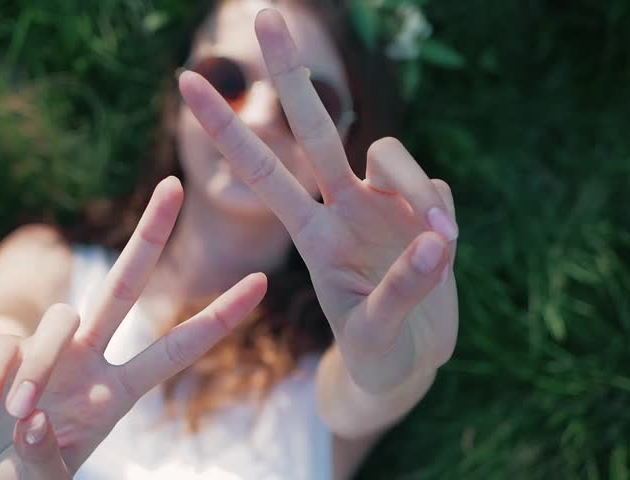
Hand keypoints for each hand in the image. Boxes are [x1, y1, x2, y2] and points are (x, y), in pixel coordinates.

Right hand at [0, 177, 267, 473]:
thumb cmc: (22, 470)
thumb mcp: (42, 477)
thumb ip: (43, 459)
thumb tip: (33, 421)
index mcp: (118, 392)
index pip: (176, 349)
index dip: (218, 317)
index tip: (262, 282)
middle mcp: (90, 360)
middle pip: (125, 284)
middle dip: (150, 235)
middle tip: (174, 184)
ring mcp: (49, 351)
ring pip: (62, 319)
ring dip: (39, 366)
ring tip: (18, 416)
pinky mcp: (3, 348)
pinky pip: (4, 348)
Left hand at [178, 9, 457, 393]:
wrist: (406, 364)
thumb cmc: (374, 352)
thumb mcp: (375, 332)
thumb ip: (402, 288)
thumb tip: (435, 238)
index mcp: (310, 233)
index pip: (261, 169)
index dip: (225, 127)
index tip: (187, 81)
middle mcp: (342, 207)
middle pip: (314, 127)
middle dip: (291, 73)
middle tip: (266, 12)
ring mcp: (384, 205)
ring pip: (394, 154)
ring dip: (416, 189)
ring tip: (439, 243)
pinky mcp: (424, 211)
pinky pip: (435, 189)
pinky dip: (443, 213)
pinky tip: (443, 251)